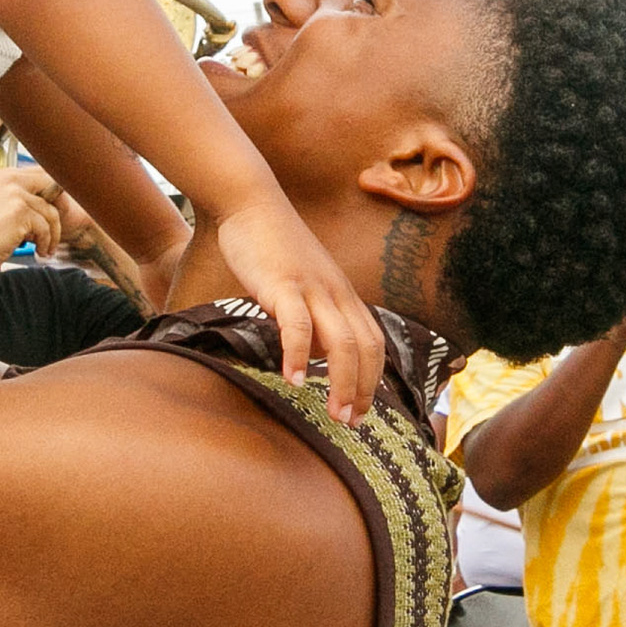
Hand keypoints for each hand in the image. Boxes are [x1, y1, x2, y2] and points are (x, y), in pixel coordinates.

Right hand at [0, 167, 66, 269]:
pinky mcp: (20, 211)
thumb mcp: (0, 208)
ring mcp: (16, 194)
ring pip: (51, 212)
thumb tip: (48, 203)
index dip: (54, 193)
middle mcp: (11, 180)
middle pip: (52, 188)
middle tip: (55, 232)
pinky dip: (45, 243)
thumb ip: (20, 199)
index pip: (42, 174)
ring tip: (46, 248)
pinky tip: (39, 251)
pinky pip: (45, 228)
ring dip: (53, 234)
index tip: (56, 212)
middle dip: (58, 212)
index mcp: (6, 176)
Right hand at [214, 194, 386, 424]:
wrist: (251, 203)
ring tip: (334, 414)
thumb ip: (315, 317)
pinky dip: (300, 355)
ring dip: (342, 382)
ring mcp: (312, 288)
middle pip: (365, 348)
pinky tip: (295, 380)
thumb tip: (318, 355)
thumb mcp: (304, 285)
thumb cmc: (273, 247)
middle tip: (351, 423)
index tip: (363, 411)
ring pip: (342, 342)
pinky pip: (298, 324)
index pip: (374, 344)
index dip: (374, 380)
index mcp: (343, 295)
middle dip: (363, 390)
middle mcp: (336, 293)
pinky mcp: (284, 284)